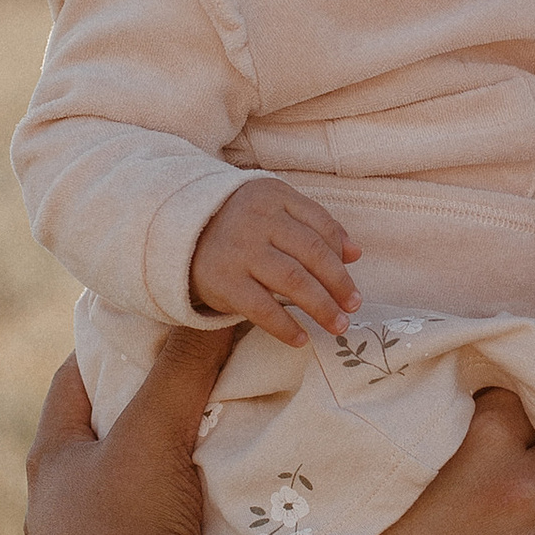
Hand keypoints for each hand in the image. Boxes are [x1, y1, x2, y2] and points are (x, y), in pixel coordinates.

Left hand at [23, 336, 312, 534]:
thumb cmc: (130, 526)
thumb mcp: (156, 434)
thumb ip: (186, 367)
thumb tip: (218, 304)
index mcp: (47, 466)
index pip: (72, 382)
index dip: (108, 347)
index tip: (148, 324)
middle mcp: (49, 515)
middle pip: (94, 442)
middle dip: (137, 411)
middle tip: (187, 380)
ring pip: (115, 498)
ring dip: (152, 474)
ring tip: (203, 447)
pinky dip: (164, 522)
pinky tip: (200, 519)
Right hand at [189, 176, 357, 341]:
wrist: (179, 236)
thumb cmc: (239, 224)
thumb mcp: (273, 209)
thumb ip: (314, 225)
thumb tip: (355, 253)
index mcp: (273, 196)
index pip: (319, 224)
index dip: (341, 251)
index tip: (352, 273)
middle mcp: (257, 220)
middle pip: (312, 253)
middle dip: (339, 283)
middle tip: (353, 306)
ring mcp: (240, 251)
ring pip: (293, 281)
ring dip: (321, 307)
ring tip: (337, 325)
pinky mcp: (224, 281)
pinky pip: (263, 308)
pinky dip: (285, 326)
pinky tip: (301, 339)